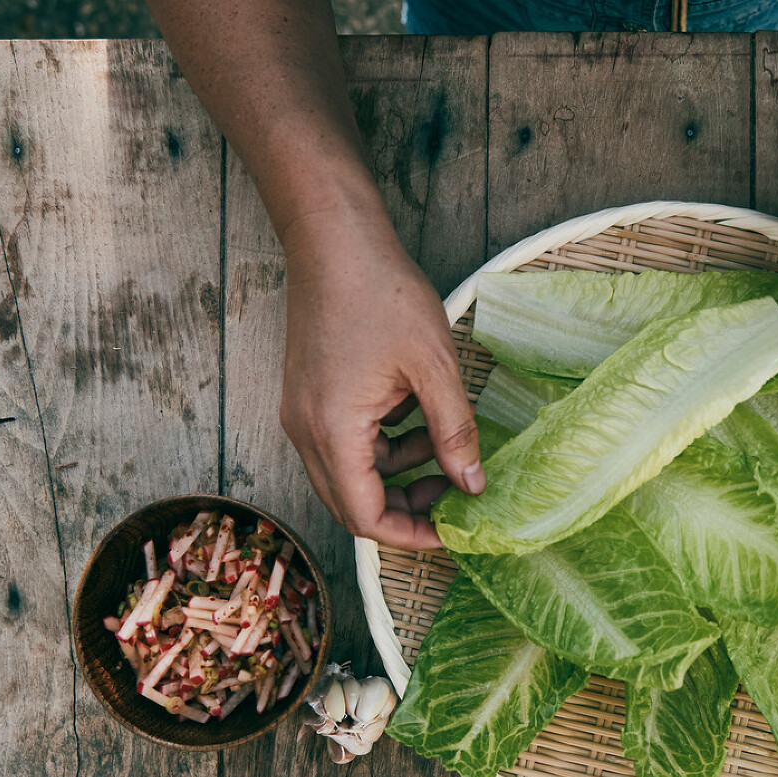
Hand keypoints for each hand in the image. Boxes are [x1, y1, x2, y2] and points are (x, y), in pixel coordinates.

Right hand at [278, 210, 482, 549]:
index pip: (366, 518)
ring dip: (398, 476)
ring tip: (444, 448)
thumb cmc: (381, 293)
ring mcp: (304, 414)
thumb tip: (473, 485)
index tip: (453, 530)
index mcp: (333, 432)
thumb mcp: (434, 366)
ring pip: (351, 475)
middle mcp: (307, 432)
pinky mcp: (310, 397)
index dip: (412, 535)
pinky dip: (384, 447)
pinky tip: (418, 419)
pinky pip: (346, 445)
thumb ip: (454, 431)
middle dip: (406, 510)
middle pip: (353, 504)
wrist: (334, 240)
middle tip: (455, 496)